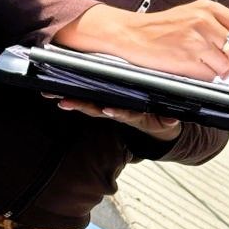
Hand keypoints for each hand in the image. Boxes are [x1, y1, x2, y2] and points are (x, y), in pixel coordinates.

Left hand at [42, 94, 180, 139]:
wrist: (159, 130)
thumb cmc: (161, 121)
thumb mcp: (168, 123)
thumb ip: (168, 120)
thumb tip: (172, 119)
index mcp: (134, 115)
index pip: (123, 113)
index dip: (115, 112)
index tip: (106, 109)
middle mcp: (119, 113)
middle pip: (98, 109)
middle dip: (81, 106)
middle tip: (64, 102)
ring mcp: (112, 110)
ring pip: (89, 107)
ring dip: (72, 102)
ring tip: (55, 98)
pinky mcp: (108, 107)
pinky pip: (89, 104)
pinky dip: (75, 101)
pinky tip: (60, 98)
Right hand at [54, 0, 228, 81]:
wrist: (131, 34)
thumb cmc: (160, 28)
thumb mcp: (189, 14)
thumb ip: (214, 25)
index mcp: (207, 7)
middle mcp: (204, 21)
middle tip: (223, 68)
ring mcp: (196, 40)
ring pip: (226, 66)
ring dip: (219, 73)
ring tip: (204, 68)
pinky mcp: (188, 58)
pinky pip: (210, 76)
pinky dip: (206, 78)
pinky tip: (193, 71)